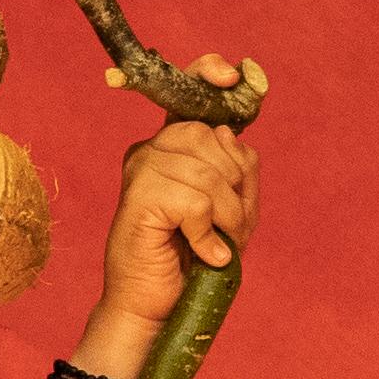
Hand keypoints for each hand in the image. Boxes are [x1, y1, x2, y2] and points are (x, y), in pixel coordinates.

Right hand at [97, 54, 259, 329]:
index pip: (188, 91)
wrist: (160, 305)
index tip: (233, 74)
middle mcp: (152, 150)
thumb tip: (231, 135)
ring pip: (208, 173)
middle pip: (212, 138)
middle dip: (236, 187)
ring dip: (227, 216)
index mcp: (174, 146)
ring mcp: (140, 170)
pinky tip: (202, 252)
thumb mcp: (235, 209)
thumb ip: (240, 168)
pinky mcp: (138, 198)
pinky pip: (196, 202)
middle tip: (229, 225)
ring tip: (217, 243)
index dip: (208, 73)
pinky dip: (208, 233)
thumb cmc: (196, 257)